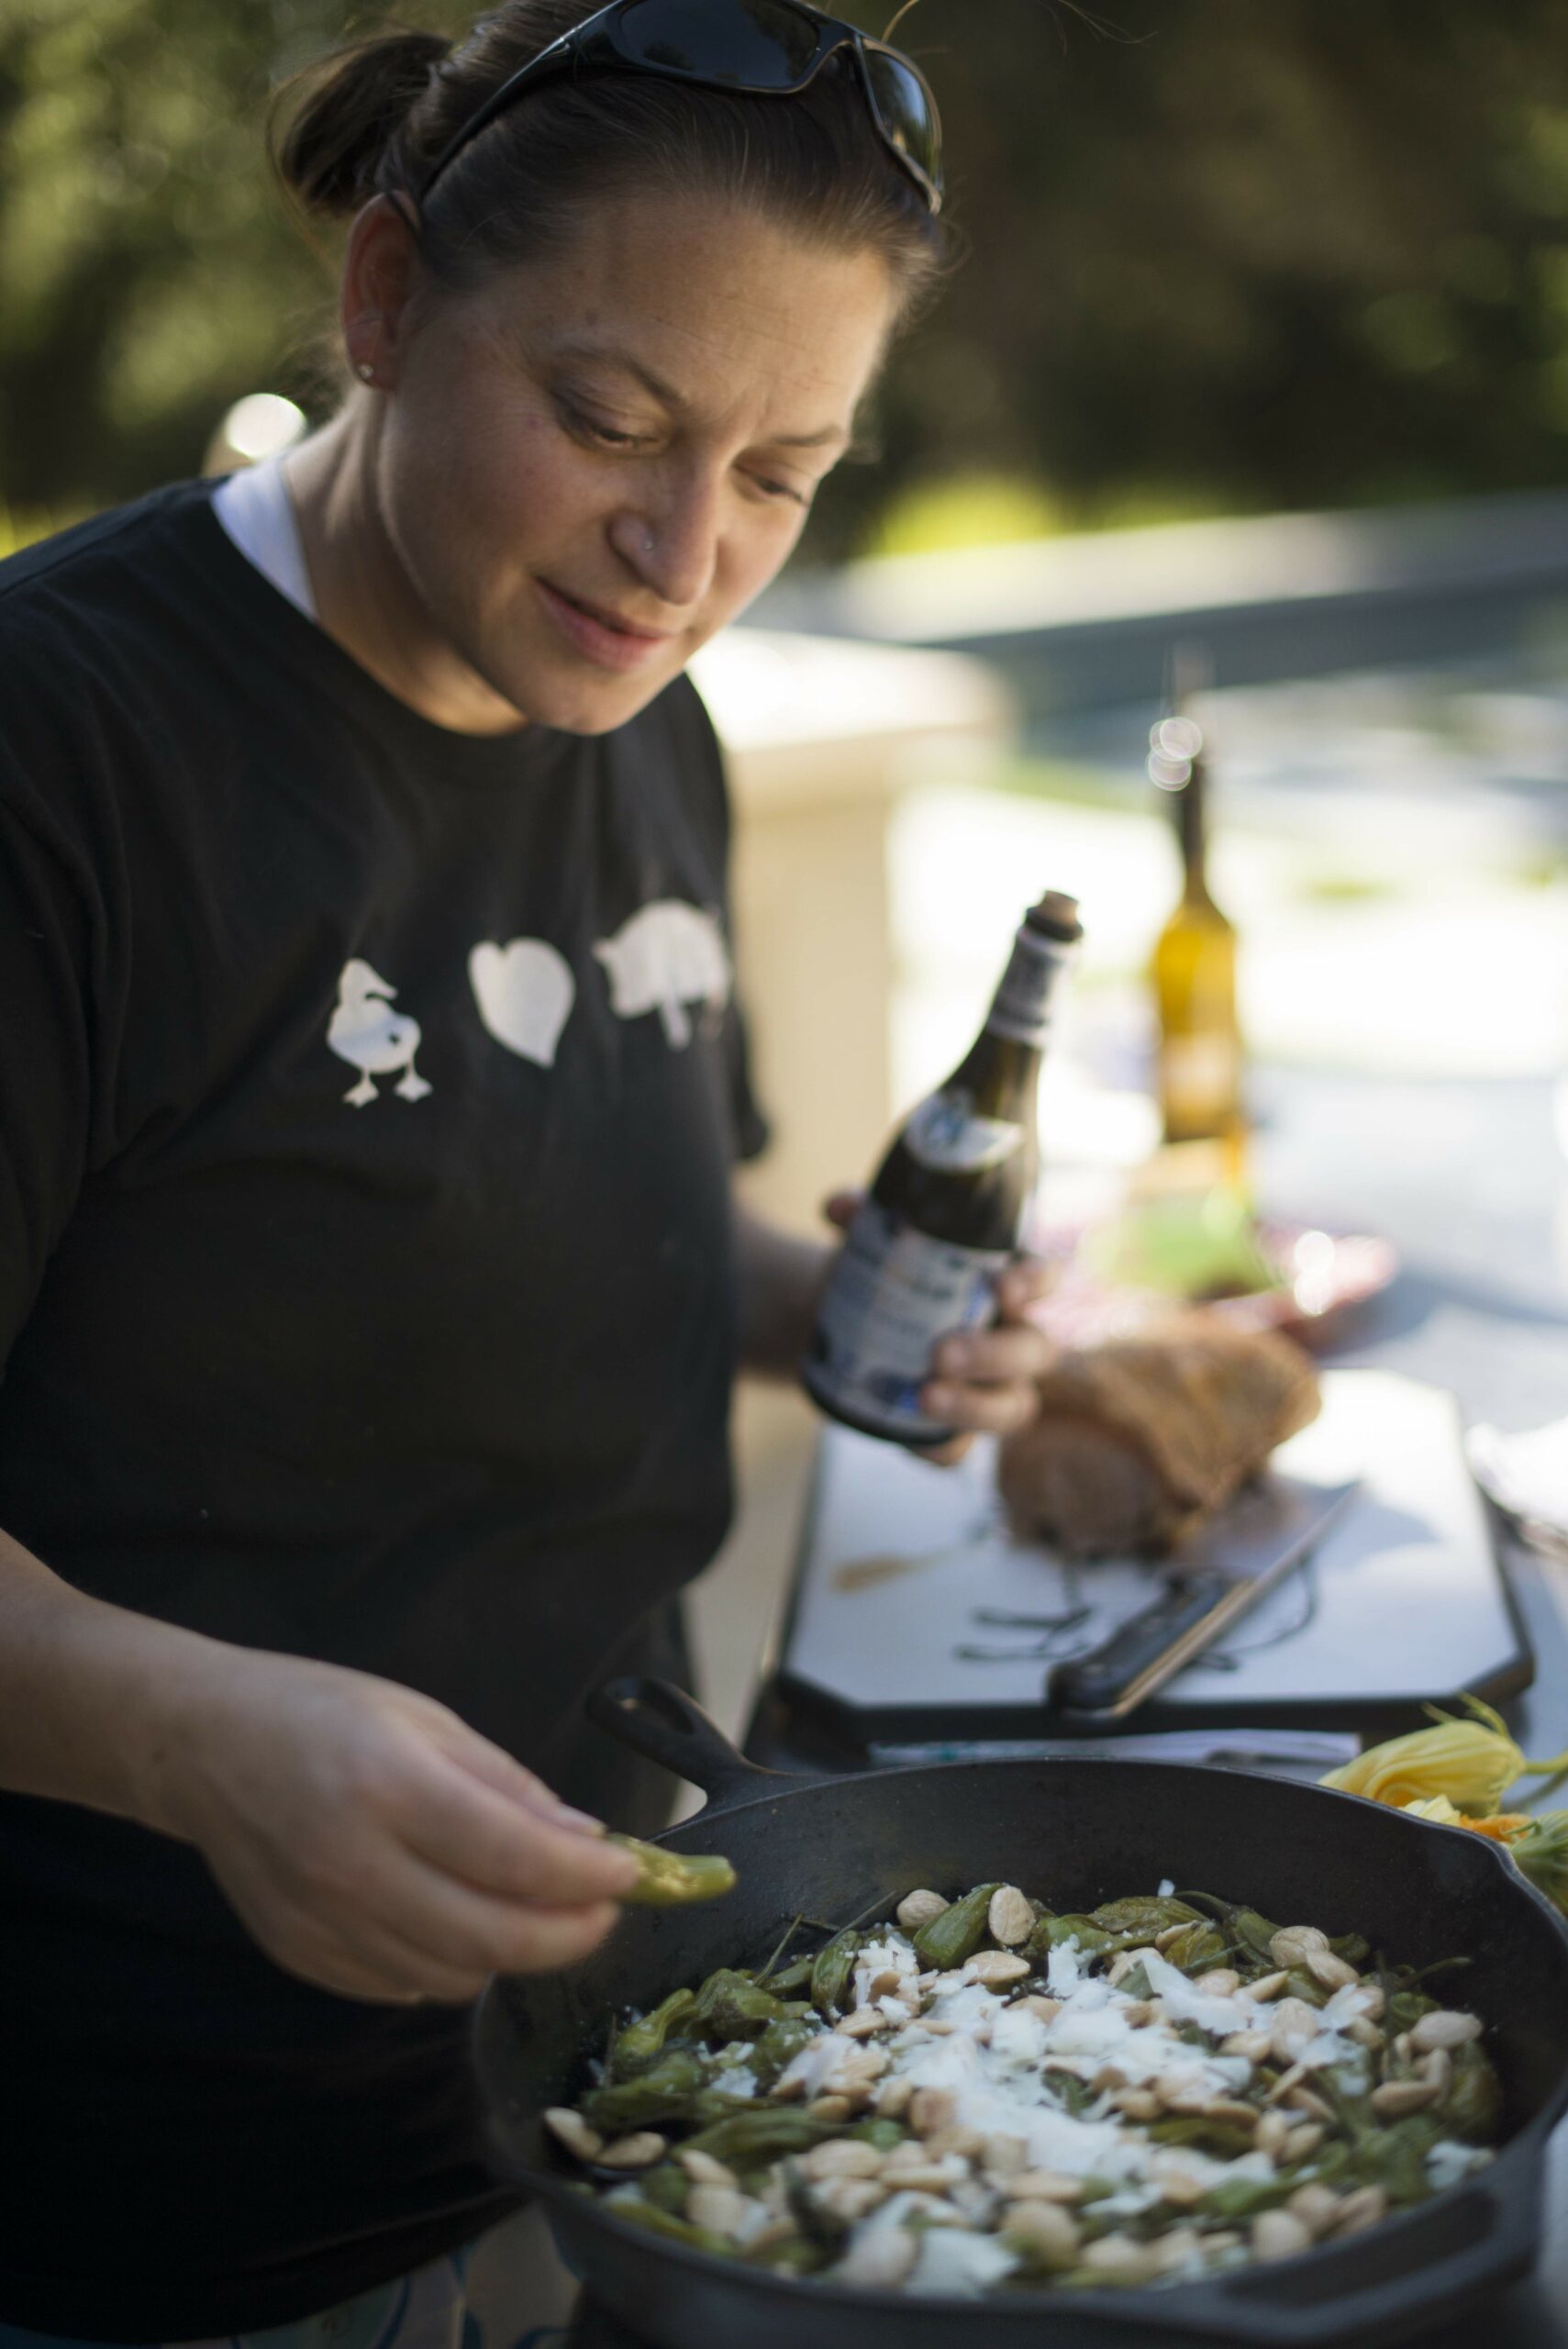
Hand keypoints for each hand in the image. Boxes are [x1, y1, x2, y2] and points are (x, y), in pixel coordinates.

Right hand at [154, 1647, 640, 2004]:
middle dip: (570, 1934)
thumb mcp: (428, 1722)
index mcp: (391, 1787)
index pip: (517, 1860)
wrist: (205, 1746)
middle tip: (604, 1911)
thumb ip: (511, 1789)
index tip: (632, 1874)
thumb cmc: (322, 1715)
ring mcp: (322, 1921)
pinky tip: (464, 1925)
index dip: (590, 1878)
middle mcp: (353, 1865)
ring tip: (543, 1915)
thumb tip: (589, 1843)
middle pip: (492, 1939)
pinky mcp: (302, 1956)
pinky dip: (450, 1967)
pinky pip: (402, 1986)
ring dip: (514, 1955)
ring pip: (453, 1976)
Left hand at [822, 1194, 1055, 1465]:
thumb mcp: (874, 1245)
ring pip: (1012, 1408)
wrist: (844, 1328)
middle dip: (993, 1354)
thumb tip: (840, 1205)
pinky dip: (939, 1446)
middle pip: (1034, 1351)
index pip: (1045, 1280)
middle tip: (942, 1351)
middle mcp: (1011, 1339)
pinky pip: (960, 1450)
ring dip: (974, 1405)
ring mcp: (991, 1390)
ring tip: (924, 1396)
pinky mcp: (956, 1431)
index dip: (1036, 1282)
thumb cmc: (884, 1277)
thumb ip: (863, 1220)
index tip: (1002, 1284)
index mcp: (1005, 1287)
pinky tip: (911, 1438)